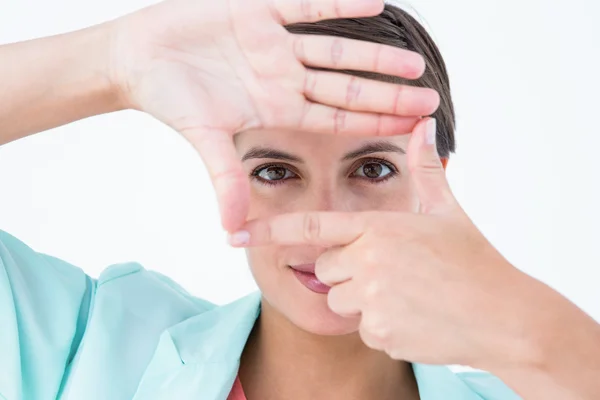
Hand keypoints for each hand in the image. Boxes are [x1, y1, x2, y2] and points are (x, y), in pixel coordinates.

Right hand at [107, 0, 439, 230]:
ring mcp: (276, 45)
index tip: (410, 132)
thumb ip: (225, 179)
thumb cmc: (171, 99)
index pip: (337, 119)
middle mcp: (284, 77)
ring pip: (335, 50)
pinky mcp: (259, 9)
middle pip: (347, 88)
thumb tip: (231, 229)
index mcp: (277, 108)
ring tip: (414, 61)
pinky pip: (307, 5)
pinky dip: (337, 3)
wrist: (140, 59)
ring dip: (374, 55)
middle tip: (431, 100)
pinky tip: (373, 0)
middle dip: (388, 94)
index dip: (374, 124)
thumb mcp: (204, 140)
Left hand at [231, 118, 542, 367]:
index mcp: (377, 227)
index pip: (310, 226)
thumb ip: (425, 169)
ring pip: (344, 301)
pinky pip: (364, 329)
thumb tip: (424, 125)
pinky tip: (416, 318)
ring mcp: (371, 300)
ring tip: (409, 295)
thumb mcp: (447, 212)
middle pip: (327, 269)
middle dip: (348, 271)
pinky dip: (384, 326)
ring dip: (366, 301)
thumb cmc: (474, 260)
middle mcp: (367, 261)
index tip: (232, 233)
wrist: (503, 316)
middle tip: (393, 273)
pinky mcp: (379, 333)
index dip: (269, 230)